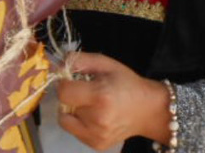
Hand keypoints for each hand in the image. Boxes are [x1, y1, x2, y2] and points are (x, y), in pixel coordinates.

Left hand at [57, 52, 171, 150]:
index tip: (74, 80)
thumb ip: (78, 60)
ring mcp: (97, 135)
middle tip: (85, 92)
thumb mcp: (104, 63)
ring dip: (72, 110)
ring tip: (90, 105)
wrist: (148, 110)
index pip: (63, 92)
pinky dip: (78, 122)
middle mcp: (98, 119)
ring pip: (65, 119)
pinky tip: (93, 116)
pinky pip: (73, 130)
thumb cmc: (126, 83)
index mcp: (101, 96)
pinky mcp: (97, 145)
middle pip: (64, 105)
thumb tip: (56, 65)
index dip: (65, 83)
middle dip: (71, 96)